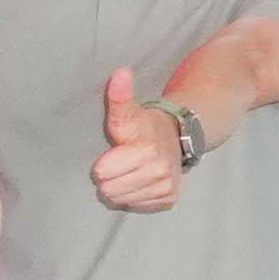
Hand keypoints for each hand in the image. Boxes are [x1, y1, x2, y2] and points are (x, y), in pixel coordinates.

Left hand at [93, 65, 184, 212]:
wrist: (176, 136)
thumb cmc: (142, 126)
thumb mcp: (126, 112)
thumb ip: (119, 96)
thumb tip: (120, 73)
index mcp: (146, 149)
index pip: (103, 172)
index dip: (102, 163)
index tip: (112, 152)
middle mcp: (160, 170)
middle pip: (111, 189)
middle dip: (110, 177)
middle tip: (120, 163)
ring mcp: (167, 185)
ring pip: (123, 200)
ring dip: (121, 188)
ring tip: (129, 171)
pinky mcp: (170, 198)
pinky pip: (138, 206)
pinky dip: (134, 196)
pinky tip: (138, 181)